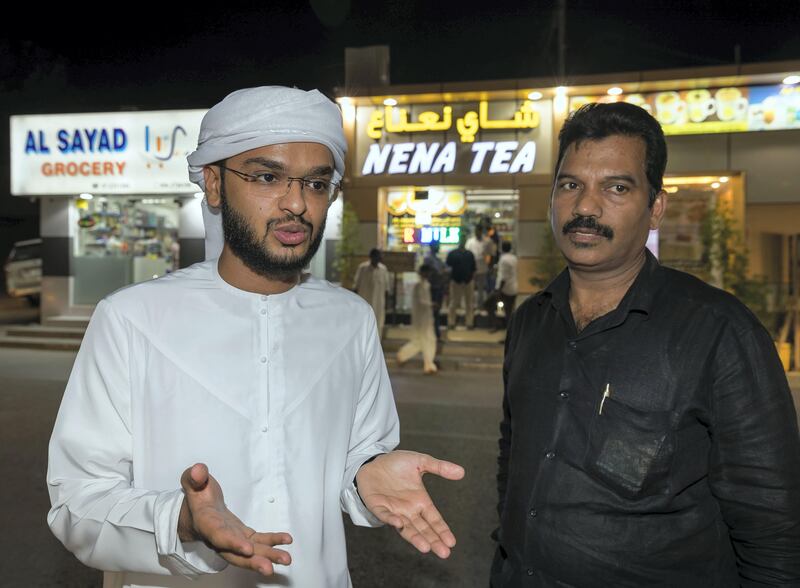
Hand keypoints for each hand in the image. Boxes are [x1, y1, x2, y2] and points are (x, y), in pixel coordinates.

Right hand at [178, 463, 292, 575]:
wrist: (197, 509)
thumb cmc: (197, 494)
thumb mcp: (191, 481)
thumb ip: (194, 476)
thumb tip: (199, 471)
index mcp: (206, 523)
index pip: (218, 536)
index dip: (232, 543)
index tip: (247, 548)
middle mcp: (219, 537)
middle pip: (235, 554)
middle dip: (252, 562)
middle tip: (269, 568)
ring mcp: (233, 538)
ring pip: (250, 552)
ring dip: (268, 556)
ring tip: (286, 559)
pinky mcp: (243, 535)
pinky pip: (259, 541)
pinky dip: (272, 542)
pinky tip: (286, 541)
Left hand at [355, 450, 464, 557]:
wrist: (372, 461)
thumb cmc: (396, 464)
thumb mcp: (420, 461)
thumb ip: (439, 467)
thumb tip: (462, 472)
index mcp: (420, 501)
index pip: (434, 519)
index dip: (442, 530)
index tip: (452, 542)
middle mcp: (408, 510)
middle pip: (423, 529)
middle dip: (433, 541)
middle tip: (444, 553)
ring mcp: (393, 510)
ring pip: (406, 528)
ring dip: (415, 538)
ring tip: (426, 548)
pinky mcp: (377, 506)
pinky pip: (384, 515)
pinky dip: (390, 520)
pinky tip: (399, 523)